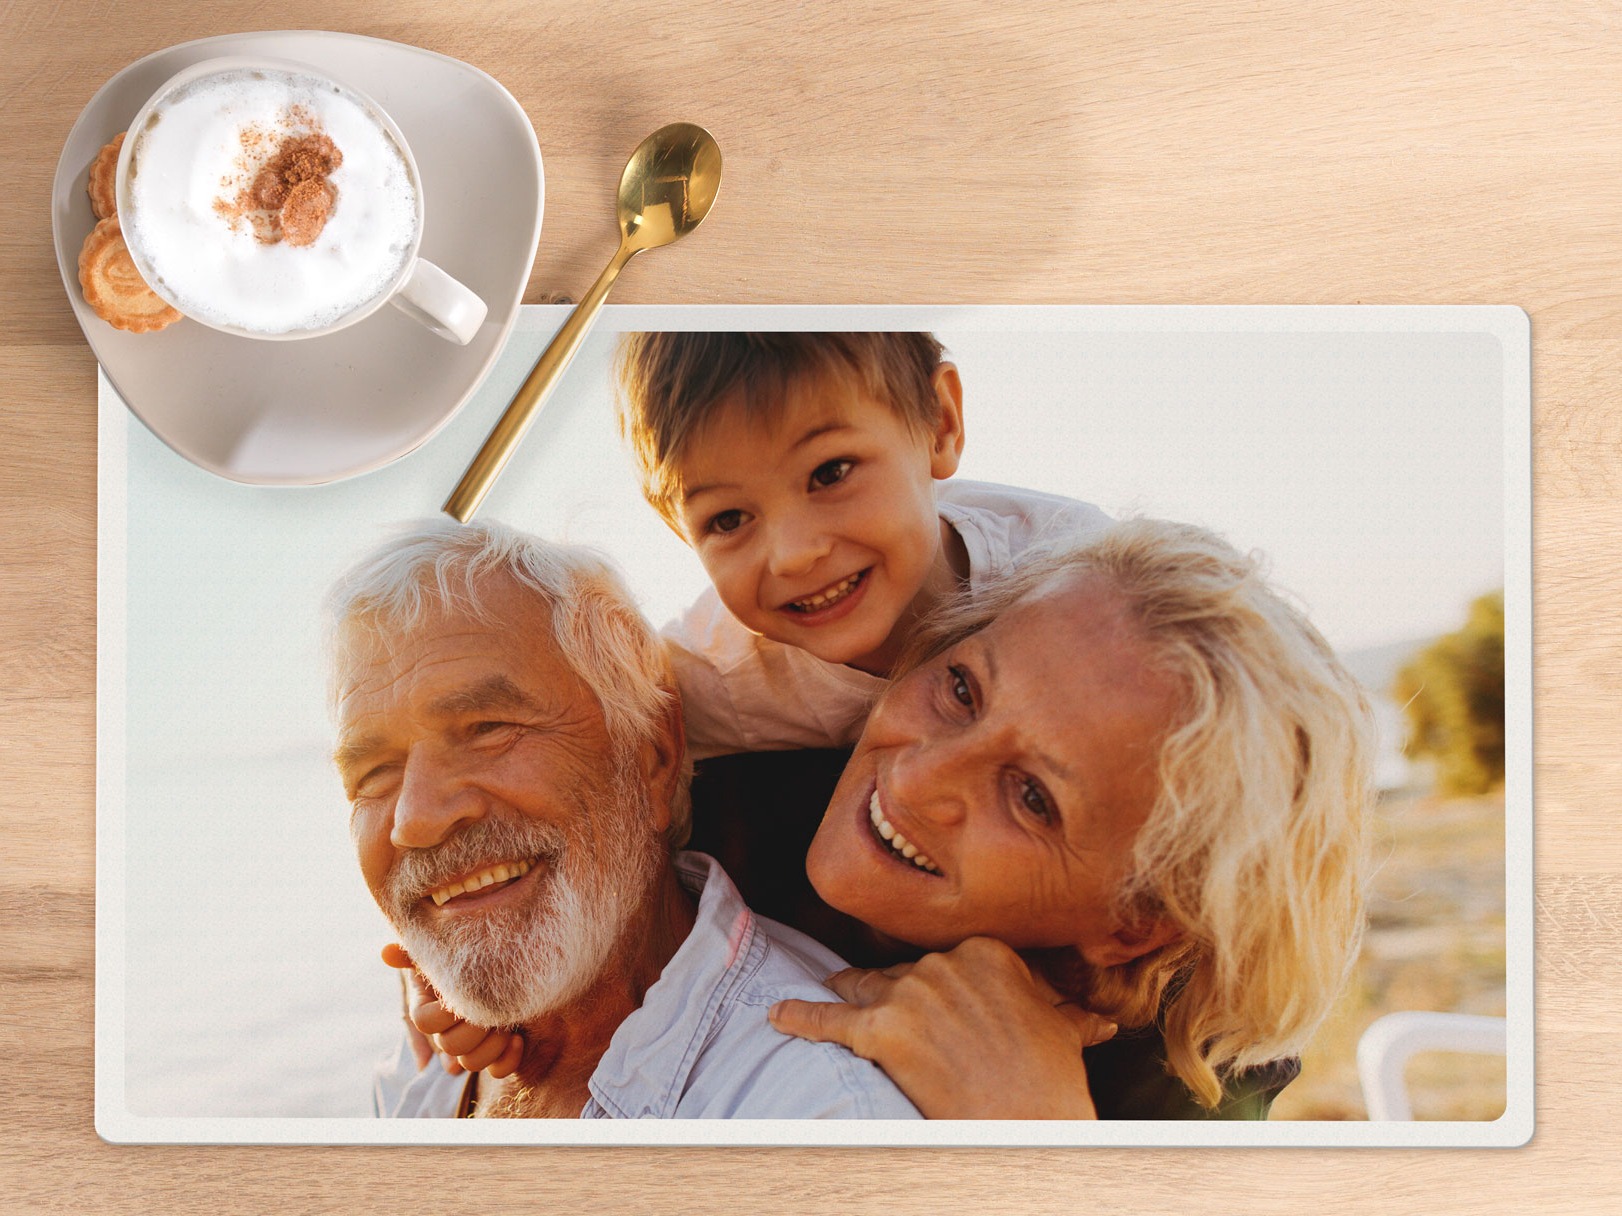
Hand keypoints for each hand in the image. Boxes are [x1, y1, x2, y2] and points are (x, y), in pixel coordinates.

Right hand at [381, 944, 523, 1078]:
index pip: (424, 1021)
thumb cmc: (470, 951)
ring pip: (471, 1063)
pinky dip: (507, 1059)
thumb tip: (386, 953)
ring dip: (491, 1045)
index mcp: (430, 1006)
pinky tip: (517, 1039)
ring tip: (506, 1024)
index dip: (442, 1014)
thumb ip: (415, 950)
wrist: (508, 959)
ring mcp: (472, 1043)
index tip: (461, 999)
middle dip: (473, 1029)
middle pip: (450, 1045)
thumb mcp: (442, 948)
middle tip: (492, 1010)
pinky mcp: (497, 1051)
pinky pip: (497, 1070)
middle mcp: (448, 1029)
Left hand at [768, 936, 1114, 1118]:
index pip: (945, 962)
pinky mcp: (882, 1030)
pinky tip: (777, 1013)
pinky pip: (830, 1019)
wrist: (1030, 1119)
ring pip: (866, 987)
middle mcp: (944, 963)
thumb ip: (1063, 1014)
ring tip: (828, 988)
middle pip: (903, 972)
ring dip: (847, 993)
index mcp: (986, 953)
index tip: (929, 993)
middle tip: (884, 1004)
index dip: (934, 983)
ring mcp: (910, 994)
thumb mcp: (1061, 1032)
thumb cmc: (1050, 1081)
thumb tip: (1095, 1021)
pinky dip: (801, 1016)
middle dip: (895, 992)